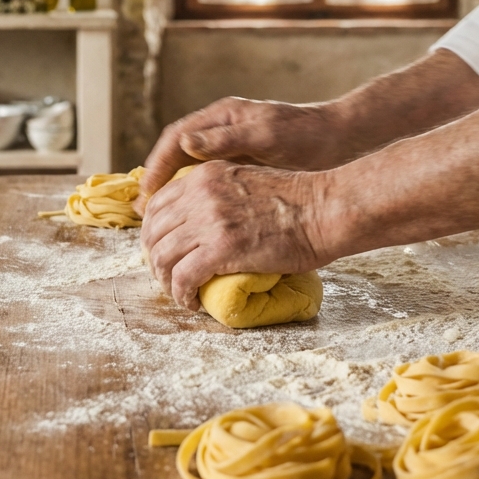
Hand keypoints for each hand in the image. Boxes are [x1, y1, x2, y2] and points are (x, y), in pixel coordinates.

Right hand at [133, 97, 342, 216]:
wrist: (338, 138)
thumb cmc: (306, 135)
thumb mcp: (267, 134)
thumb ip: (227, 138)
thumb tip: (185, 143)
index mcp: (222, 117)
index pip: (175, 139)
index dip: (156, 167)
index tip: (146, 194)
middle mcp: (219, 129)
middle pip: (175, 155)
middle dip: (157, 182)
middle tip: (143, 213)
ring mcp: (230, 145)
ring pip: (188, 169)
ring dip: (172, 193)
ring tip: (158, 221)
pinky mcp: (240, 163)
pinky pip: (206, 180)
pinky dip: (193, 199)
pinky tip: (190, 220)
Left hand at [140, 161, 325, 309]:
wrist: (324, 209)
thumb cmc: (298, 201)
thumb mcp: (246, 182)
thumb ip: (219, 194)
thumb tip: (203, 222)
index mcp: (205, 175)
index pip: (158, 204)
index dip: (153, 232)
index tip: (162, 250)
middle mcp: (200, 193)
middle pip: (153, 231)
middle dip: (154, 258)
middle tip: (168, 276)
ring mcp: (209, 220)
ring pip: (162, 256)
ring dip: (165, 280)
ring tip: (180, 293)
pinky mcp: (222, 248)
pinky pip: (183, 277)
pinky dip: (182, 295)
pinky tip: (193, 303)